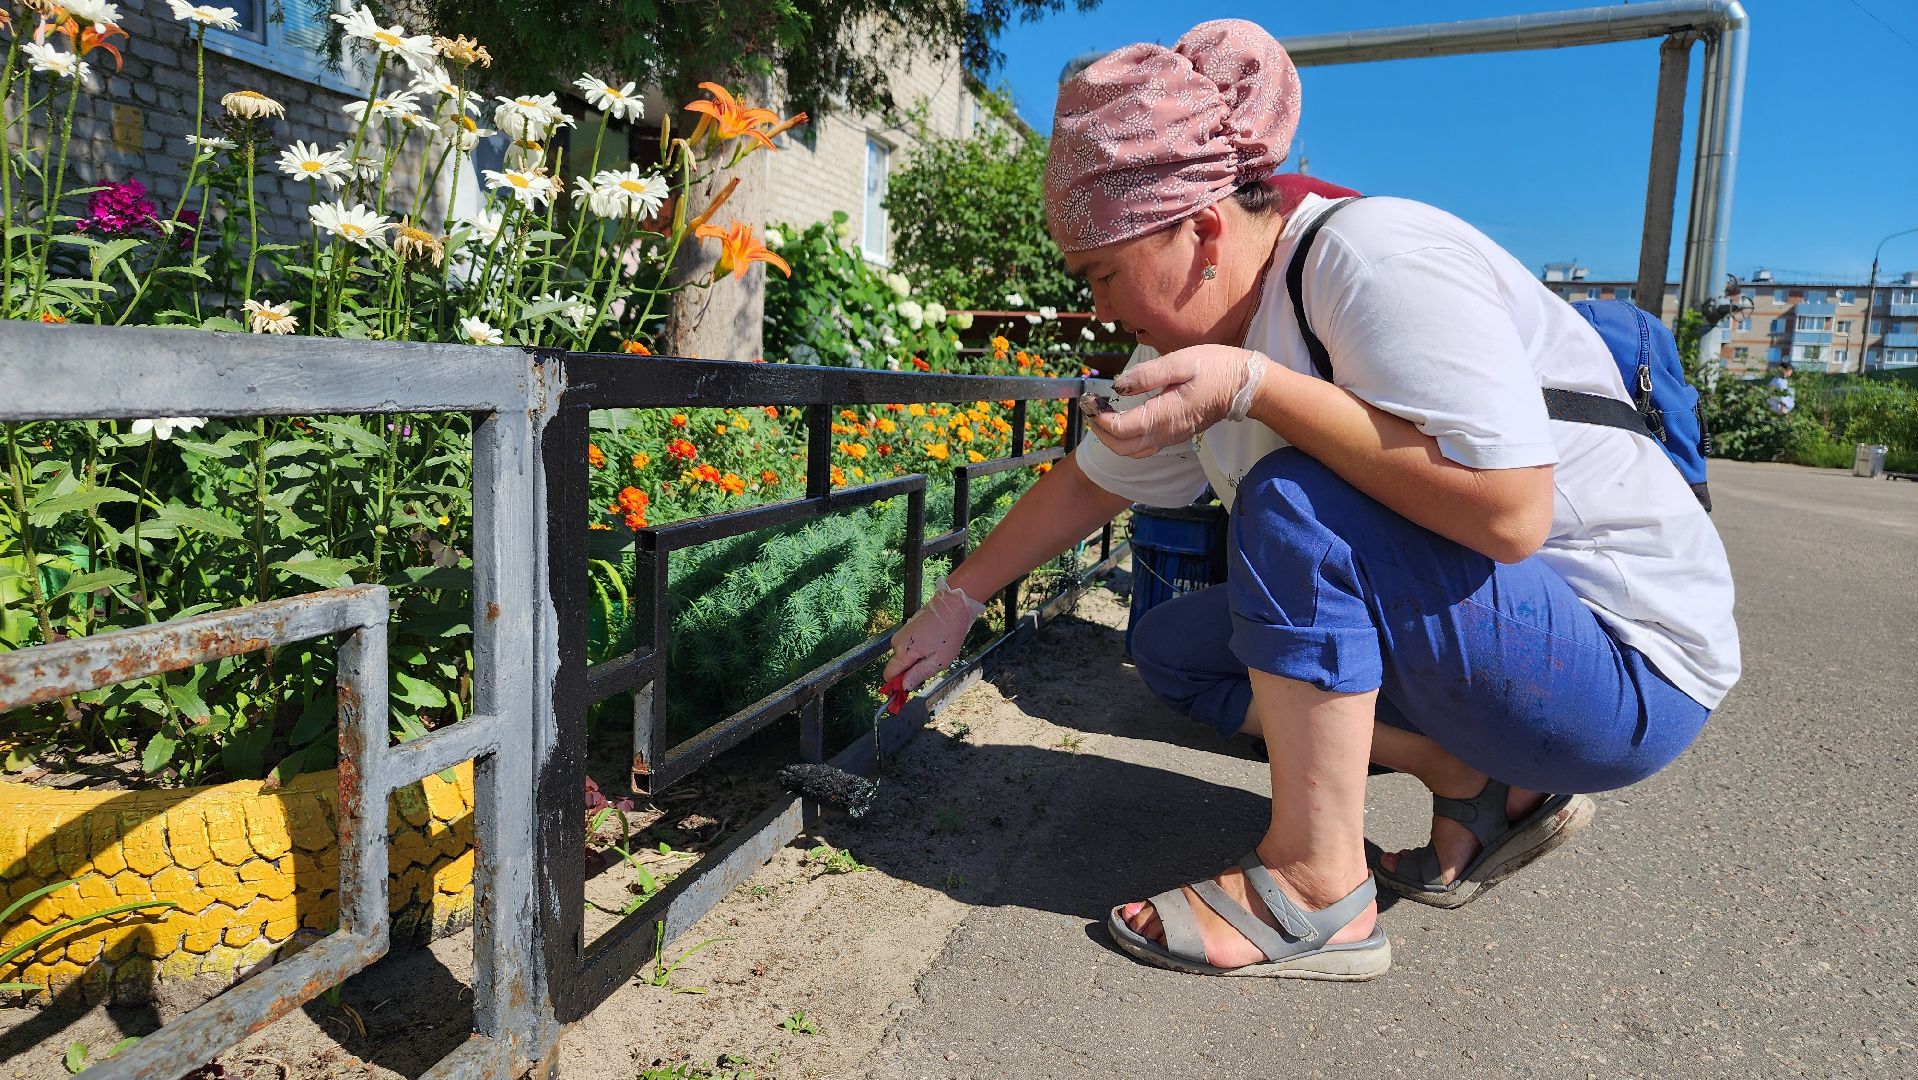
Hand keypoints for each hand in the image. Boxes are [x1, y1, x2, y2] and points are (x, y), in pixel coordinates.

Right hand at [882, 578, 987, 690]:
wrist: (953, 605)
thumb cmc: (949, 634)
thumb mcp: (939, 660)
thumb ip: (919, 674)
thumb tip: (904, 686)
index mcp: (903, 652)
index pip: (889, 675)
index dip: (898, 684)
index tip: (912, 685)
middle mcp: (897, 642)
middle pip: (897, 666)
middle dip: (911, 670)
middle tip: (932, 664)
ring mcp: (902, 633)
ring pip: (904, 656)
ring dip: (916, 659)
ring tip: (935, 651)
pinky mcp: (907, 628)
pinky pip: (908, 646)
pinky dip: (918, 648)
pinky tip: (933, 642)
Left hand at [1084, 346, 1271, 458]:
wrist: (1245, 385)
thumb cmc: (1215, 367)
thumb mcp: (1181, 362)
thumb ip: (1147, 374)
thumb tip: (1118, 385)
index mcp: (1164, 415)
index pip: (1119, 429)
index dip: (1099, 416)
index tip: (1091, 397)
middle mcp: (1166, 433)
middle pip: (1121, 448)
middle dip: (1100, 430)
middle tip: (1091, 407)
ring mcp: (1171, 437)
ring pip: (1132, 451)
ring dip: (1111, 437)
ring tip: (1102, 413)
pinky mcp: (1175, 434)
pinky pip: (1144, 447)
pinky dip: (1126, 438)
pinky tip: (1122, 417)